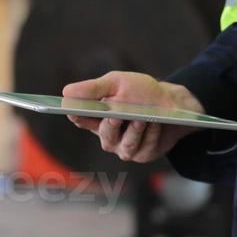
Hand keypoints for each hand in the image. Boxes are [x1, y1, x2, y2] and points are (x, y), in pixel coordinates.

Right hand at [62, 71, 202, 162]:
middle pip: (105, 135)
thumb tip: (66, 92)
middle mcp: (110, 137)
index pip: (82, 120)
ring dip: (134, 131)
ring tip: (141, 118)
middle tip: (114, 115)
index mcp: (98, 118)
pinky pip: (146, 146)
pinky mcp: (145, 153)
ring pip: (126, 145)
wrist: (170, 102)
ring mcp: (127, 147)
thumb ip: (93, 89)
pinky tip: (155, 121)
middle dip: (110, 126)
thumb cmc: (140, 91)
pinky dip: (151, 133)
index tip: (74, 112)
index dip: (78, 117)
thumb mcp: (116, 83)